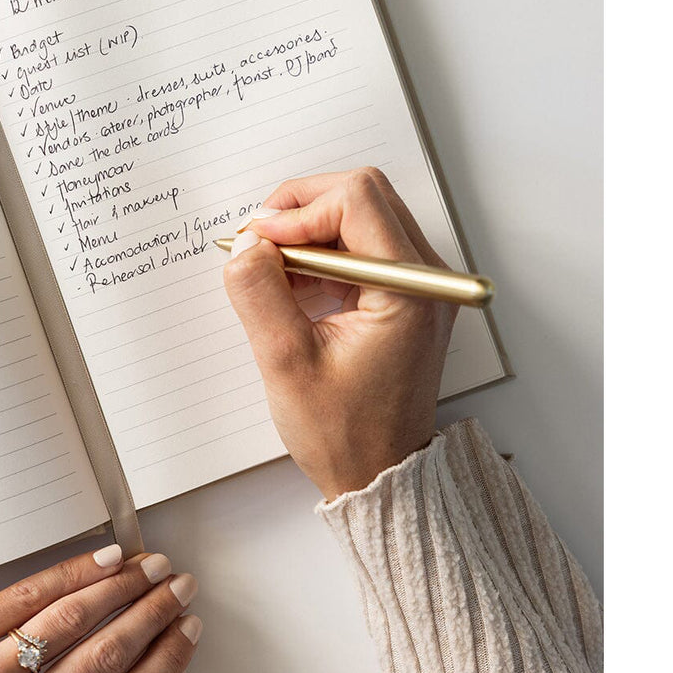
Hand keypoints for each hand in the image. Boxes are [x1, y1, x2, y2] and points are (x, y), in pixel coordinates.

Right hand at [222, 167, 457, 499]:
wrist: (380, 476)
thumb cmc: (344, 434)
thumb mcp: (286, 363)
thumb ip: (259, 293)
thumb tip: (246, 242)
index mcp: (410, 290)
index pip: (356, 200)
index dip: (298, 210)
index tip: (257, 242)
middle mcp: (426, 278)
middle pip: (362, 196)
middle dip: (301, 211)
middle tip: (256, 244)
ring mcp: (419, 285)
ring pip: (361, 216)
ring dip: (309, 232)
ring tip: (269, 272)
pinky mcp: (405, 295)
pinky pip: (362, 246)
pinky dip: (322, 254)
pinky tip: (292, 287)